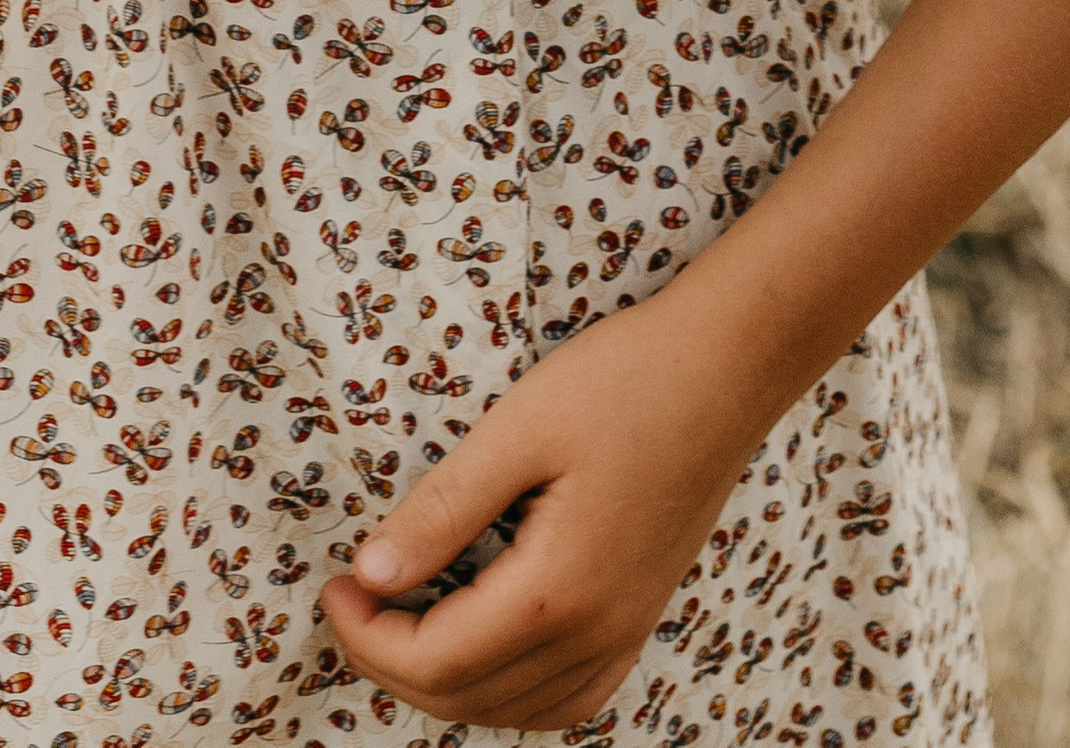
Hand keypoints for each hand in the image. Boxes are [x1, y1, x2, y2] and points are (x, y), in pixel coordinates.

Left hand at [318, 281, 783, 733]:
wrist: (734, 360)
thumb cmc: (630, 377)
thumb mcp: (521, 427)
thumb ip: (442, 509)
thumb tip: (369, 575)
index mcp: (557, 591)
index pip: (433, 661)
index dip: (365, 635)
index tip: (335, 583)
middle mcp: (596, 630)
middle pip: (464, 698)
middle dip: (390, 660)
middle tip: (355, 597)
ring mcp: (627, 628)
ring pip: (514, 710)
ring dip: (446, 683)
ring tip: (406, 620)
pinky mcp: (643, 612)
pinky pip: (569, 697)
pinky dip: (513, 695)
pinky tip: (490, 649)